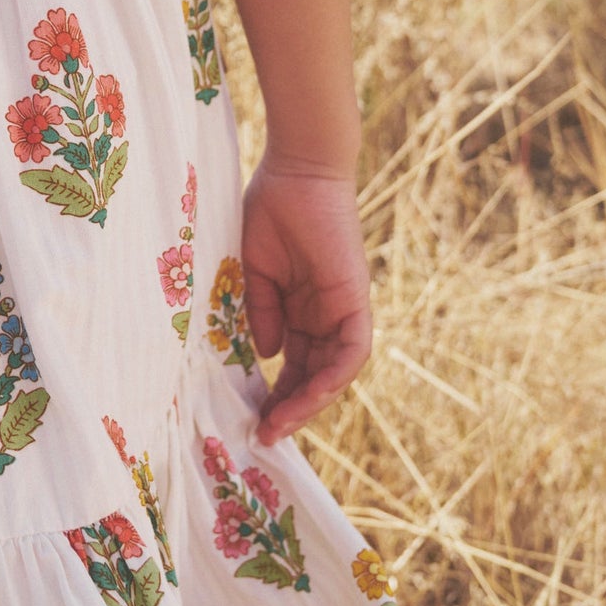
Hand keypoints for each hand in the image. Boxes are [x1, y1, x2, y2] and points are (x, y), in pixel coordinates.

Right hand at [240, 151, 372, 445]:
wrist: (296, 171)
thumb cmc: (270, 209)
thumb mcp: (252, 271)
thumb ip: (260, 312)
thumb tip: (265, 356)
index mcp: (299, 309)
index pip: (292, 364)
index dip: (274, 393)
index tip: (251, 419)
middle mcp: (323, 315)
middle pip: (313, 375)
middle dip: (290, 408)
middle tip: (263, 434)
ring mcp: (342, 309)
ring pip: (334, 372)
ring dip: (309, 402)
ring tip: (279, 425)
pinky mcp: (354, 300)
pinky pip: (352, 351)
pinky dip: (333, 377)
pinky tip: (308, 396)